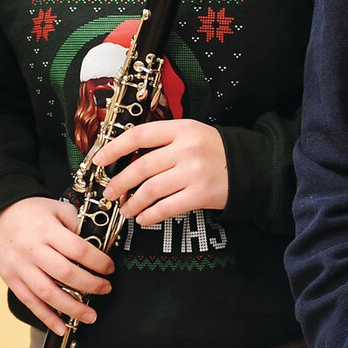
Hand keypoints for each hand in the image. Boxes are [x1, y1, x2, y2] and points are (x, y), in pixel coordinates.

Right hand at [0, 197, 114, 334]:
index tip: (109, 268)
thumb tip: (96, 245)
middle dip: (91, 285)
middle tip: (106, 289)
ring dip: (72, 308)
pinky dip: (47, 318)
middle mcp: (32, 250)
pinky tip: (62, 327)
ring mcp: (21, 268)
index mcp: (46, 230)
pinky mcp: (12, 280)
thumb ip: (76, 223)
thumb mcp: (56, 208)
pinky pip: (31, 303)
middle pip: (65, 274)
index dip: (98, 261)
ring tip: (90, 316)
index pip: (78, 249)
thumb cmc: (32, 213)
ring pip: (48, 293)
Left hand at [95, 119, 227, 223]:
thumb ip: (163, 142)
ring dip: (133, 203)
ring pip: (150, 190)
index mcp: (180, 129)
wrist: (250, 167)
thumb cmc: (213, 151)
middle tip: (109, 194)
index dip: (114, 148)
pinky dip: (150, 215)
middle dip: (119, 183)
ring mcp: (194, 172)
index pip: (139, 135)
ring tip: (126, 210)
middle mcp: (186, 148)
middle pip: (141, 167)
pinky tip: (144, 219)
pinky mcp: (201, 194)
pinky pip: (167, 208)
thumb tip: (125, 158)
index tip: (98, 161)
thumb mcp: (190, 135)